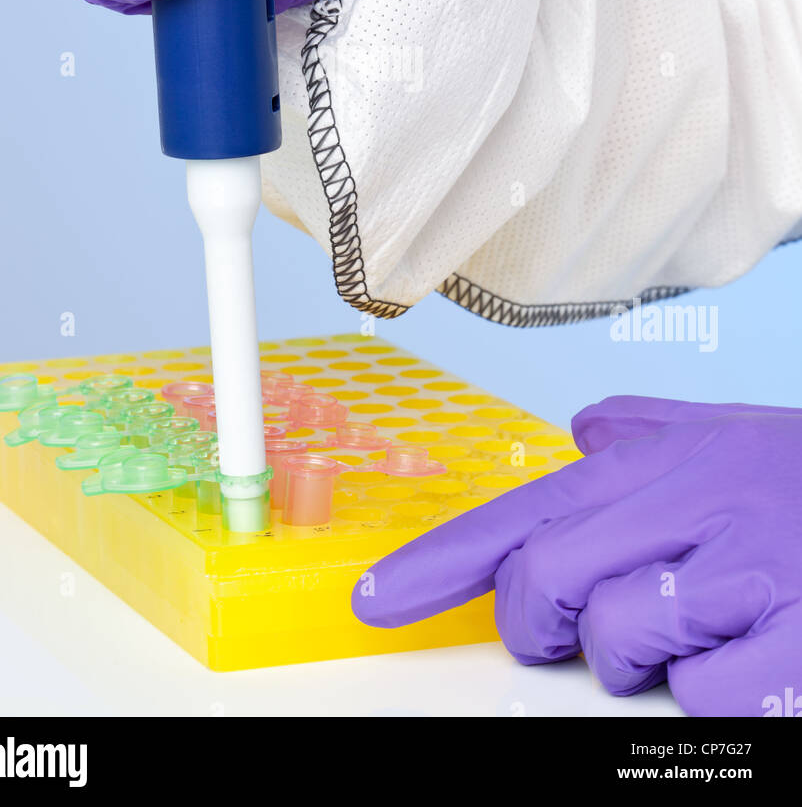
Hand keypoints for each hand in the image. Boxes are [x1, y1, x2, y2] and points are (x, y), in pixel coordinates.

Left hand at [353, 396, 801, 716]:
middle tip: (587, 627)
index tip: (374, 602)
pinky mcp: (792, 645)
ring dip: (644, 658)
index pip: (519, 516)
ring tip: (698, 621)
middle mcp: (688, 510)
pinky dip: (717, 696)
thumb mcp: (723, 433)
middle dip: (547, 625)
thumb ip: (643, 430)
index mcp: (654, 465)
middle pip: (548, 590)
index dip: (436, 565)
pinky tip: (753, 652)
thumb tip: (577, 435)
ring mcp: (743, 576)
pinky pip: (705, 704)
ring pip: (621, 647)